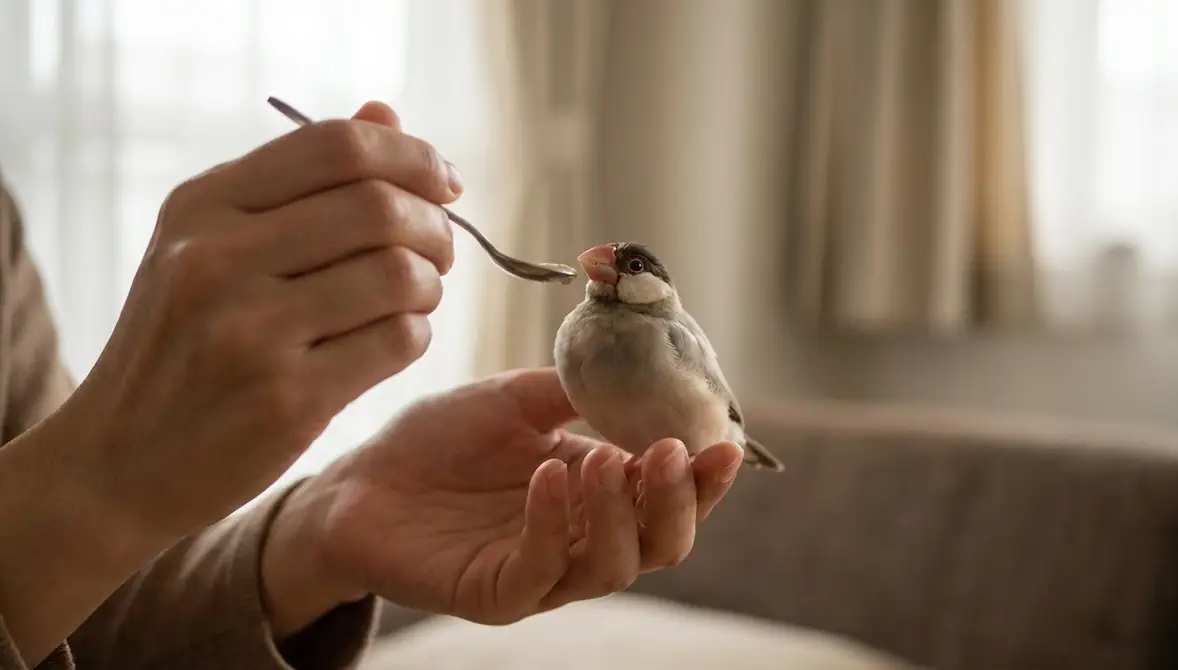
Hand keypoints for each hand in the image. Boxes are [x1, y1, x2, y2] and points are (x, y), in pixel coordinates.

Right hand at [58, 101, 459, 543]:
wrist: (118, 459)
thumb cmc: (182, 342)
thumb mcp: (209, 245)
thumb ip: (299, 180)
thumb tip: (386, 115)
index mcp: (202, 205)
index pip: (337, 145)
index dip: (412, 156)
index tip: (444, 182)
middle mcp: (217, 258)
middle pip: (380, 207)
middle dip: (435, 225)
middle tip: (440, 250)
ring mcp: (249, 331)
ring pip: (399, 275)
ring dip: (431, 285)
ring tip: (417, 298)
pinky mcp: (286, 398)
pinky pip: (398, 341)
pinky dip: (417, 335)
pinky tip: (396, 340)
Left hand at [262, 368, 742, 632]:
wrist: (359, 475)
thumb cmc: (439, 439)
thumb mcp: (516, 400)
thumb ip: (576, 391)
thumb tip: (638, 364)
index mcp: (597, 492)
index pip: (669, 497)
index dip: (704, 476)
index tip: (723, 442)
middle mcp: (580, 537)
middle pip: (660, 545)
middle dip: (676, 501)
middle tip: (668, 451)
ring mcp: (540, 570)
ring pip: (613, 567)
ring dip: (620, 513)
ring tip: (603, 457)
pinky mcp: (495, 593)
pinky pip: (541, 572)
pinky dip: (553, 524)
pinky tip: (548, 476)